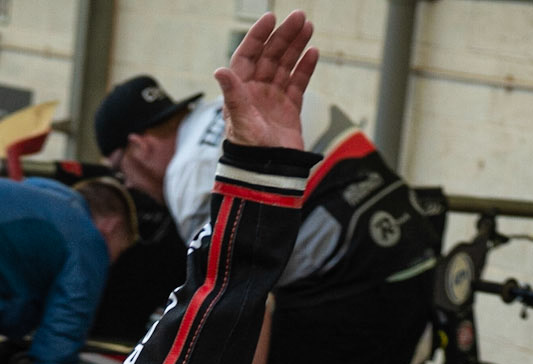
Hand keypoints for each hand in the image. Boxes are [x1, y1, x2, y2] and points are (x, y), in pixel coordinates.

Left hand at [214, 11, 317, 153]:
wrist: (269, 178)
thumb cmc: (250, 153)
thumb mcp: (240, 122)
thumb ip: (233, 95)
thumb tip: (219, 70)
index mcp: (240, 92)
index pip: (247, 56)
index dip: (257, 36)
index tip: (270, 18)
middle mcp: (255, 93)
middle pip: (269, 57)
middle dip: (283, 36)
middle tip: (300, 17)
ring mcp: (273, 100)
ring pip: (285, 66)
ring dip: (296, 47)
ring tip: (308, 27)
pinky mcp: (289, 111)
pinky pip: (297, 84)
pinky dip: (305, 68)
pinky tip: (312, 53)